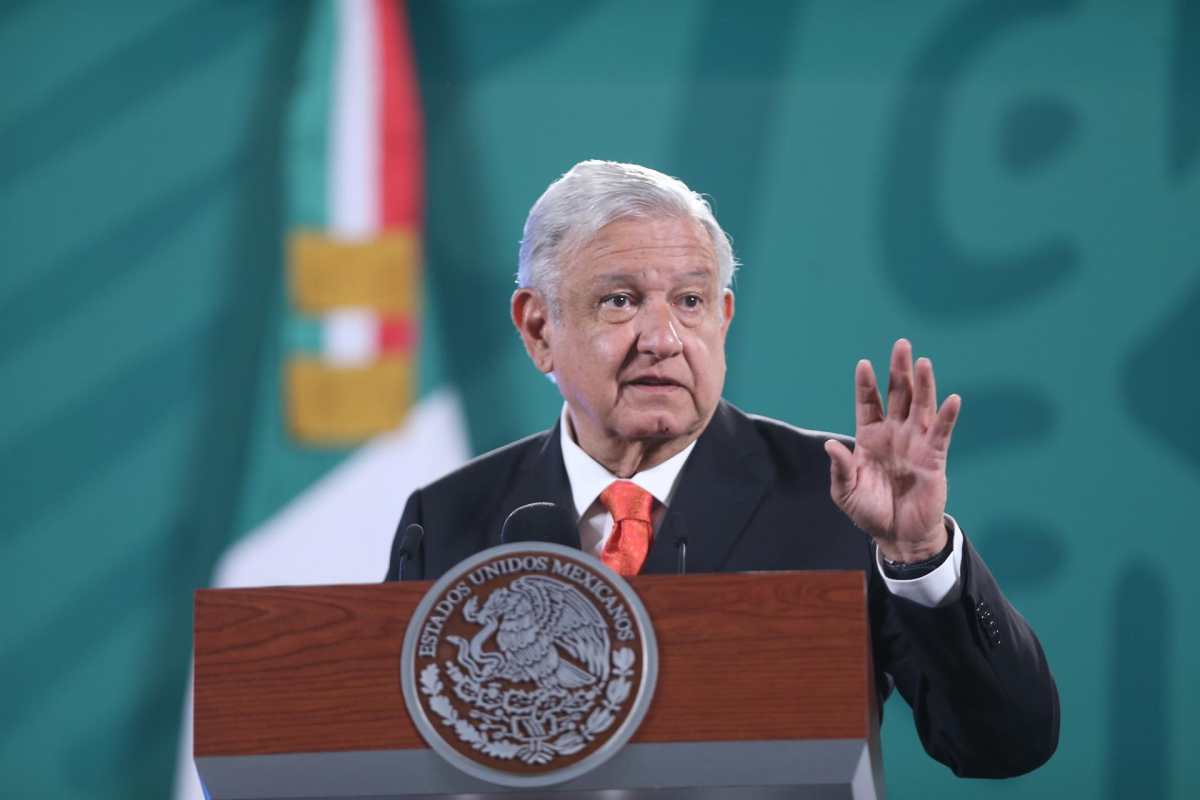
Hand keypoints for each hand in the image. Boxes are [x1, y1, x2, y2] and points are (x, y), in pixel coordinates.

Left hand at [824, 339, 960, 562]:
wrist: (897, 536)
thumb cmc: (870, 512)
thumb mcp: (846, 492)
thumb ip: (841, 469)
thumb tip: (831, 444)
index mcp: (869, 438)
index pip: (868, 403)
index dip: (866, 385)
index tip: (863, 364)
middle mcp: (894, 434)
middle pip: (898, 395)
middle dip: (898, 370)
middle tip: (901, 344)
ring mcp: (915, 443)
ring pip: (920, 407)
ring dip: (923, 384)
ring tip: (923, 362)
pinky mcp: (934, 458)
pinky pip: (941, 433)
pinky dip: (947, 416)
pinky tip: (952, 399)